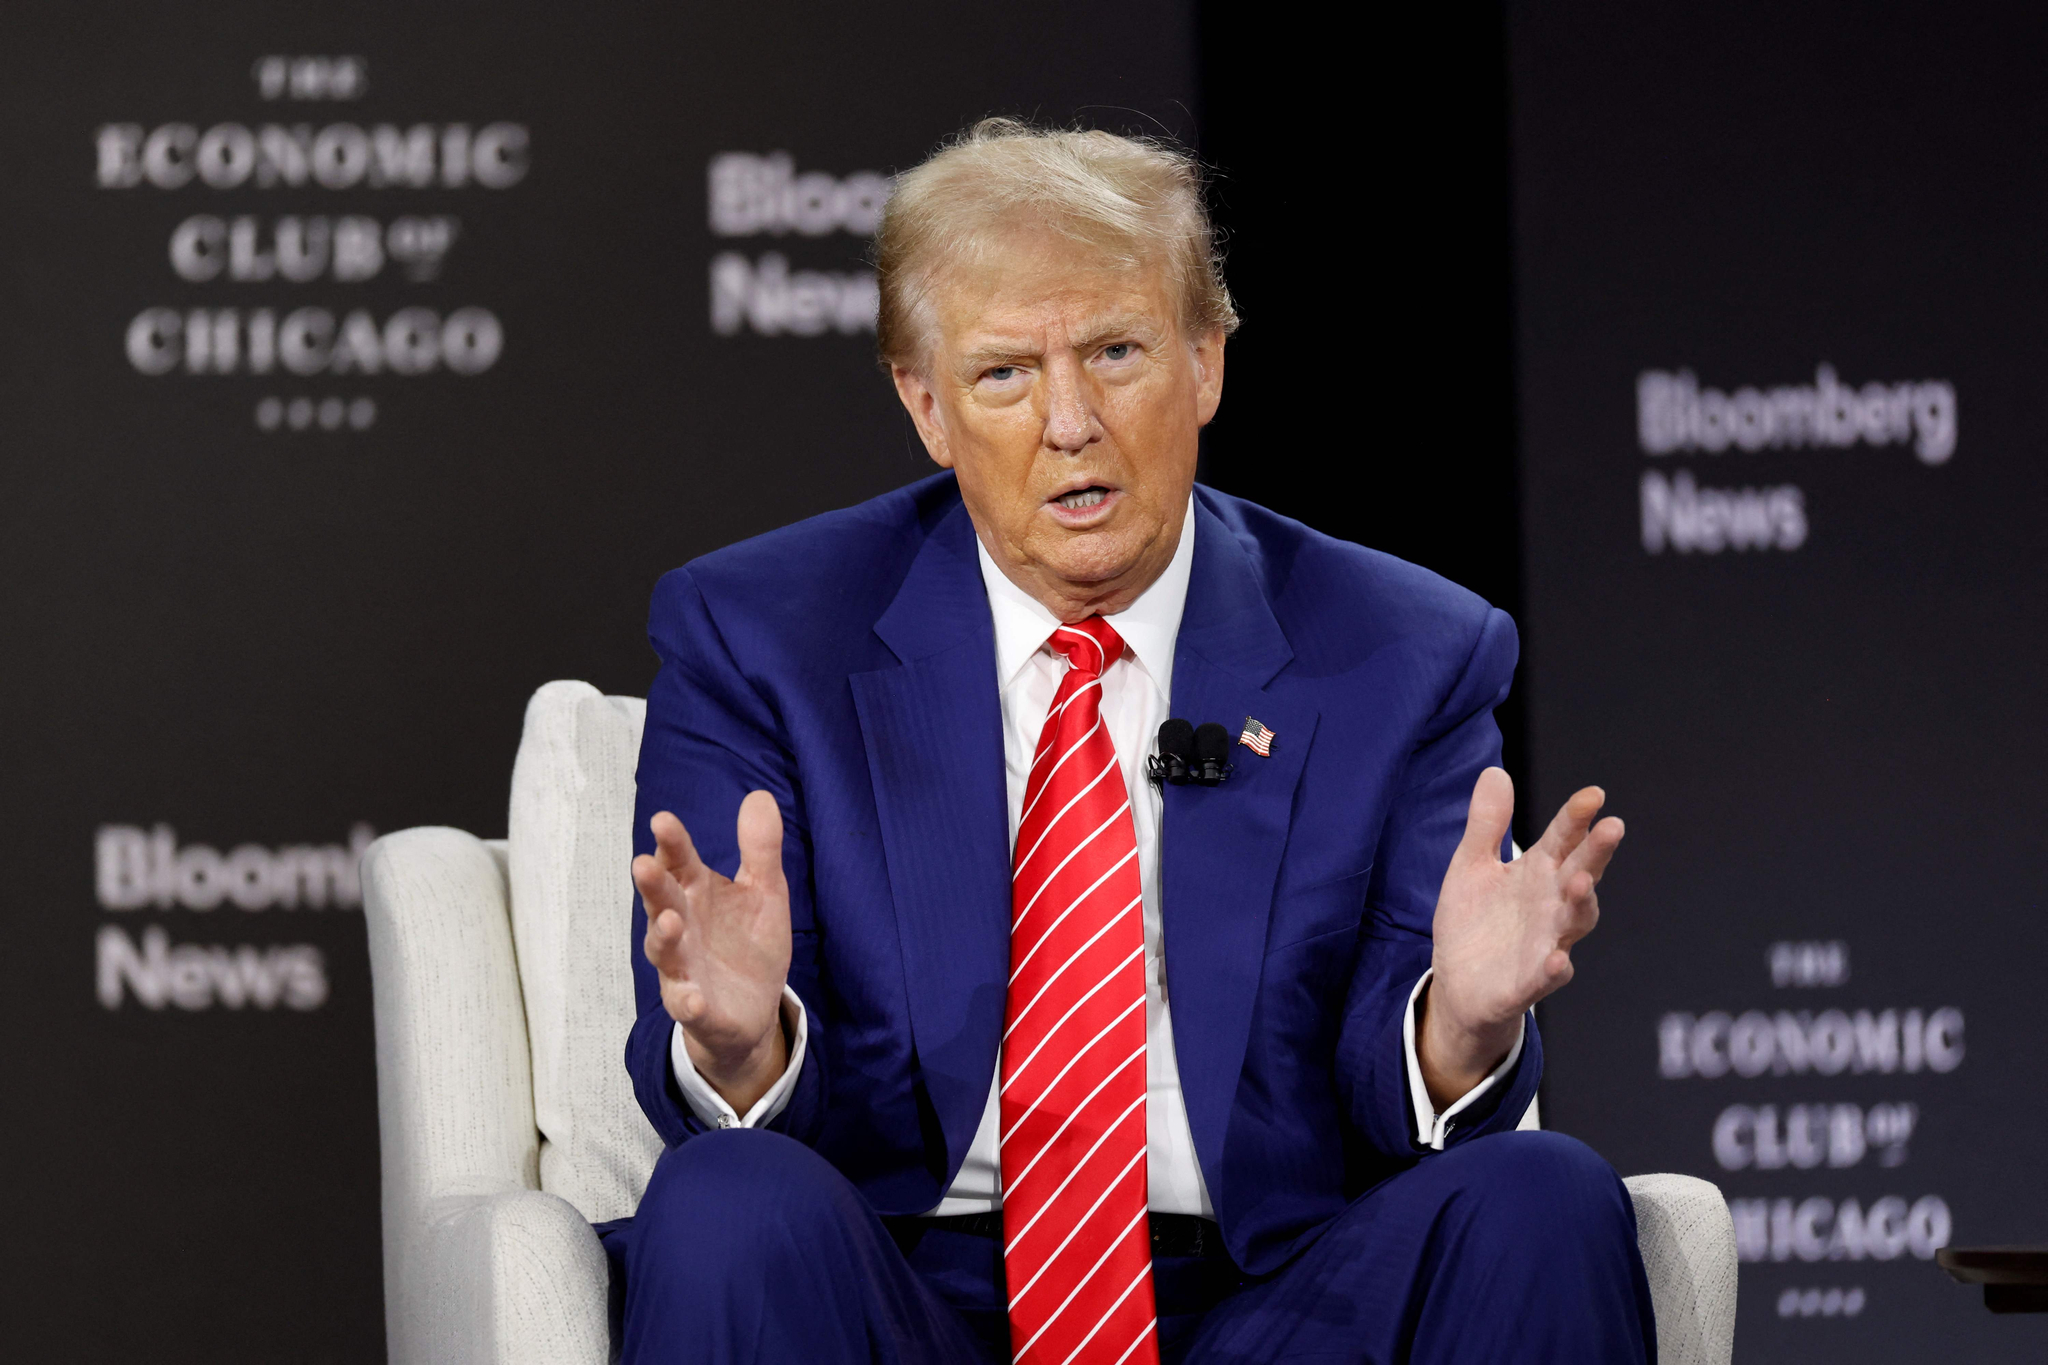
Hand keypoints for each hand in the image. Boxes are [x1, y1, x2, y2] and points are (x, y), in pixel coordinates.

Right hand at [632, 792, 792, 1114]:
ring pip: (666, 951)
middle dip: (653, 886)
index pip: (680, 863)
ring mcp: (683, 968)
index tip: (662, 820)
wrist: (754, 1009)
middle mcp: (682, 927)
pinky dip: (686, 1001)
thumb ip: (760, 849)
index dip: (671, 843)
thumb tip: (759, 795)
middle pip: (662, 902)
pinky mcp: (695, 1006)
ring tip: (671, 922)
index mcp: (696, 893)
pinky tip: (691, 997)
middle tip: (643, 864)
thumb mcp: (764, 891)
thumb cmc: (748, 942)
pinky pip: (686, 1004)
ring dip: (665, 937)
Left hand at [1419, 767, 1622, 1109]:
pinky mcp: (1531, 980)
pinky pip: (1549, 975)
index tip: (1593, 794)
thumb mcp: (1471, 865)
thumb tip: (1496, 771)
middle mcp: (1551, 904)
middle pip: (1581, 873)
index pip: (1563, 839)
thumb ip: (1487, 824)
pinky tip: (1557, 959)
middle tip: (1612, 826)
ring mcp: (1546, 941)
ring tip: (1579, 883)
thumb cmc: (1475, 920)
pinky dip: (1555, 968)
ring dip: (1581, 902)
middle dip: (1596, 853)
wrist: (1459, 982)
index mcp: (1538, 872)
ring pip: (1575, 921)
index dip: (1577, 817)